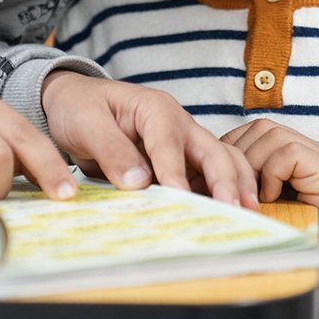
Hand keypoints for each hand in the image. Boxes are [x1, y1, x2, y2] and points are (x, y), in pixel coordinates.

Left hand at [41, 72, 257, 207]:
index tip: (180, 199)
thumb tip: (137, 182)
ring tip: (246, 213)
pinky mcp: (182, 161)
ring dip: (235, 185)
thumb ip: (111, 149)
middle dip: (226, 179)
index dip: (176, 173)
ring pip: (222, 161)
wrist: (73, 102)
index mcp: (156, 108)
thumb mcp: (86, 123)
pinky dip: (220, 193)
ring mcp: (184, 142)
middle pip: (213, 150)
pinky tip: (224, 215)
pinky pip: (208, 176)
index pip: (170, 143)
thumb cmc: (79, 107)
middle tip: (234, 209)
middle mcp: (178, 123)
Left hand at [221, 119, 318, 316]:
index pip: (251, 132)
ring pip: (272, 135)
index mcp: (291, 155)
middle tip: (231, 191)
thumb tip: (192, 180)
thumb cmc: (288, 247)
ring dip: (254, 166)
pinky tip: (270, 199)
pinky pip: (289, 152)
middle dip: (238, 156)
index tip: (217, 181)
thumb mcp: (256, 210)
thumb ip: (238, 188)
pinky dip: (272, 173)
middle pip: (260, 129)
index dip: (230, 150)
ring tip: (253, 197)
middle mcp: (308, 150)